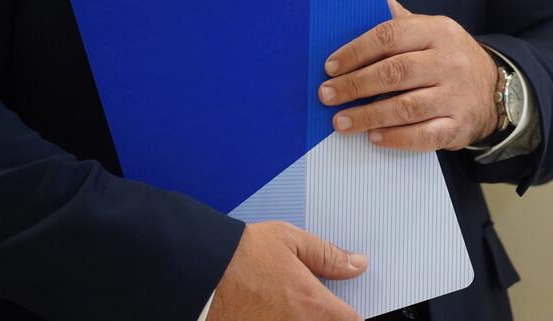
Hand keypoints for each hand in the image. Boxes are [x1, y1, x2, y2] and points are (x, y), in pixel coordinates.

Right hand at [207, 222, 366, 320]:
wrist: (195, 271)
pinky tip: (269, 310)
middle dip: (324, 316)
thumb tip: (357, 263)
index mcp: (312, 304)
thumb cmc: (238, 254)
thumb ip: (328, 255)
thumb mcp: (290, 240)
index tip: (344, 307)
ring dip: (300, 318)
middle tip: (306, 301)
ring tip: (283, 303)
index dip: (350, 314)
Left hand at [318, 0, 498, 151]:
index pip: (391, 36)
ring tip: (341, 121)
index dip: (356, 51)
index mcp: (437, 31)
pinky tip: (374, 137)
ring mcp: (456, 96)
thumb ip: (395, 10)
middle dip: (356, 85)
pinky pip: (425, 136)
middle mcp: (449, 62)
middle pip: (396, 72)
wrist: (493, 91)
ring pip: (407, 107)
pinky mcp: (458, 127)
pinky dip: (397, 138)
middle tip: (327, 95)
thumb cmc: (445, 57)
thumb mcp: (427, 29)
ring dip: (369, 116)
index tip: (330, 66)